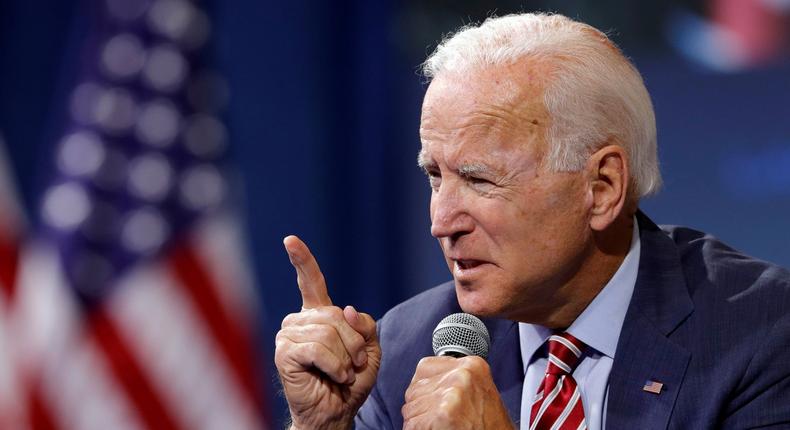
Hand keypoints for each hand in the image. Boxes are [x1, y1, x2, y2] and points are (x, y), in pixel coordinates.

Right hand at [275, 236, 380, 429]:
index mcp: (318, 316)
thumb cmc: (349, 382)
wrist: (335, 413)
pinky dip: (334, 366)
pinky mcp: (284, 353)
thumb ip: (364, 325)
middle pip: (337, 315)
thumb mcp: (369, 349)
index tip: (290, 240)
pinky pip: (318, 349)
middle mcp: (299, 321)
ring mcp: (288, 335)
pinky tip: (333, 376)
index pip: (311, 282)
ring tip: (343, 372)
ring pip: (329, 333)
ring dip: (346, 357)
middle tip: (355, 364)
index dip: (302, 260)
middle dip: (355, 342)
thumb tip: (346, 309)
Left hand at [402, 356, 513, 429]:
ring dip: (421, 420)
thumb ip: (453, 380)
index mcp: (472, 365)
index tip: (436, 401)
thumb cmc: (490, 426)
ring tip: (443, 425)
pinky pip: (412, 423)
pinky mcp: (442, 413)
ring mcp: (452, 393)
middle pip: (416, 387)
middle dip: (422, 406)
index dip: (426, 389)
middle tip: (444, 418)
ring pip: (411, 406)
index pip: (425, 367)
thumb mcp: (478, 392)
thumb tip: (425, 381)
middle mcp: (462, 375)